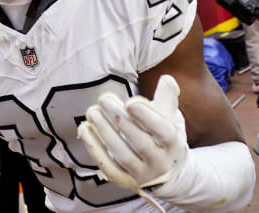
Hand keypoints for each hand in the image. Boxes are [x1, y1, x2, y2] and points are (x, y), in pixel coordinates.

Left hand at [77, 75, 187, 190]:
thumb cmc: (164, 135)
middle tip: (103, 99)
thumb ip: (167, 98)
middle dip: (120, 120)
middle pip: (140, 143)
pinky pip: (108, 166)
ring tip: (92, 112)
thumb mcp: (171, 117)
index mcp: (173, 143)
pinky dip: (94, 148)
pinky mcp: (124, 180)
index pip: (163, 131)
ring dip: (105, 132)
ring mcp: (142, 173)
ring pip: (123, 155)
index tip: (130, 102)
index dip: (147, 116)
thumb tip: (166, 79)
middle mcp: (160, 161)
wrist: (166, 171)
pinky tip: (84, 128)